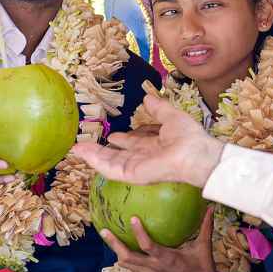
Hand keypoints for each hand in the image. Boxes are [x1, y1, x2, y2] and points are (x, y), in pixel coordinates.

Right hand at [74, 95, 223, 187]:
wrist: (195, 154)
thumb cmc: (188, 136)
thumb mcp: (171, 116)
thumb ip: (158, 108)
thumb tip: (147, 97)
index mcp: (155, 145)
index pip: (135, 143)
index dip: (122, 138)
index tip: (110, 133)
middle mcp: (145, 157)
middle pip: (119, 154)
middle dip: (102, 150)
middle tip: (85, 144)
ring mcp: (137, 167)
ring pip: (110, 162)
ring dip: (93, 156)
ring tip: (76, 149)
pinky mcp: (132, 174)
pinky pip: (111, 169)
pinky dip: (96, 162)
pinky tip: (84, 154)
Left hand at [101, 208, 222, 271]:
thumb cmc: (203, 267)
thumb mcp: (204, 246)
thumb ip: (205, 226)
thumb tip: (210, 207)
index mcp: (168, 259)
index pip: (149, 247)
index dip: (139, 233)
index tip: (131, 218)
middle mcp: (156, 268)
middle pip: (128, 258)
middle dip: (115, 245)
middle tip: (104, 230)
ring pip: (127, 265)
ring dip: (116, 251)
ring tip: (108, 235)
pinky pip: (133, 268)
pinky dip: (125, 258)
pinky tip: (122, 247)